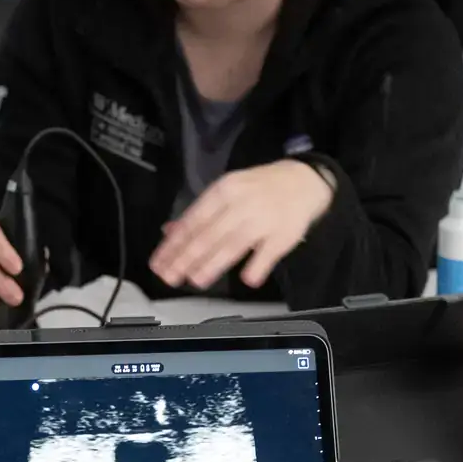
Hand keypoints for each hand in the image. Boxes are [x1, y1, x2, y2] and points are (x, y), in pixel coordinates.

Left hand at [150, 160, 333, 291]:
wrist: (303, 181)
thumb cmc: (260, 189)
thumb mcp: (227, 192)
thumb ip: (199, 214)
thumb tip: (169, 232)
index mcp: (223, 191)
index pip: (192, 220)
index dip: (174, 244)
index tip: (159, 262)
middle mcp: (241, 203)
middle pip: (208, 234)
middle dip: (186, 258)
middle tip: (170, 277)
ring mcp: (263, 219)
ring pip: (233, 244)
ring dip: (212, 264)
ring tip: (196, 280)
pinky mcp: (284, 234)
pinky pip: (268, 253)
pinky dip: (257, 266)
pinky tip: (246, 279)